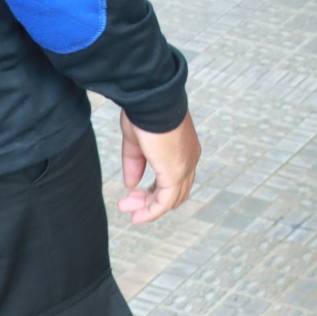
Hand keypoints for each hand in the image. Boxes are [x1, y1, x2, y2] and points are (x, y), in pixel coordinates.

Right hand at [118, 110, 198, 224]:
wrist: (151, 100)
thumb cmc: (145, 112)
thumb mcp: (137, 141)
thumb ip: (135, 163)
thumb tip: (131, 184)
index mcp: (184, 149)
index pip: (175, 178)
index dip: (153, 189)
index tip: (132, 193)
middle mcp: (189, 159)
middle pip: (174, 191)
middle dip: (149, 199)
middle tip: (127, 203)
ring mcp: (184, 166)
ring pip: (170, 199)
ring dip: (147, 207)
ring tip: (127, 209)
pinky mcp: (175, 172)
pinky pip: (165, 201)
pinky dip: (151, 211)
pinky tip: (137, 215)